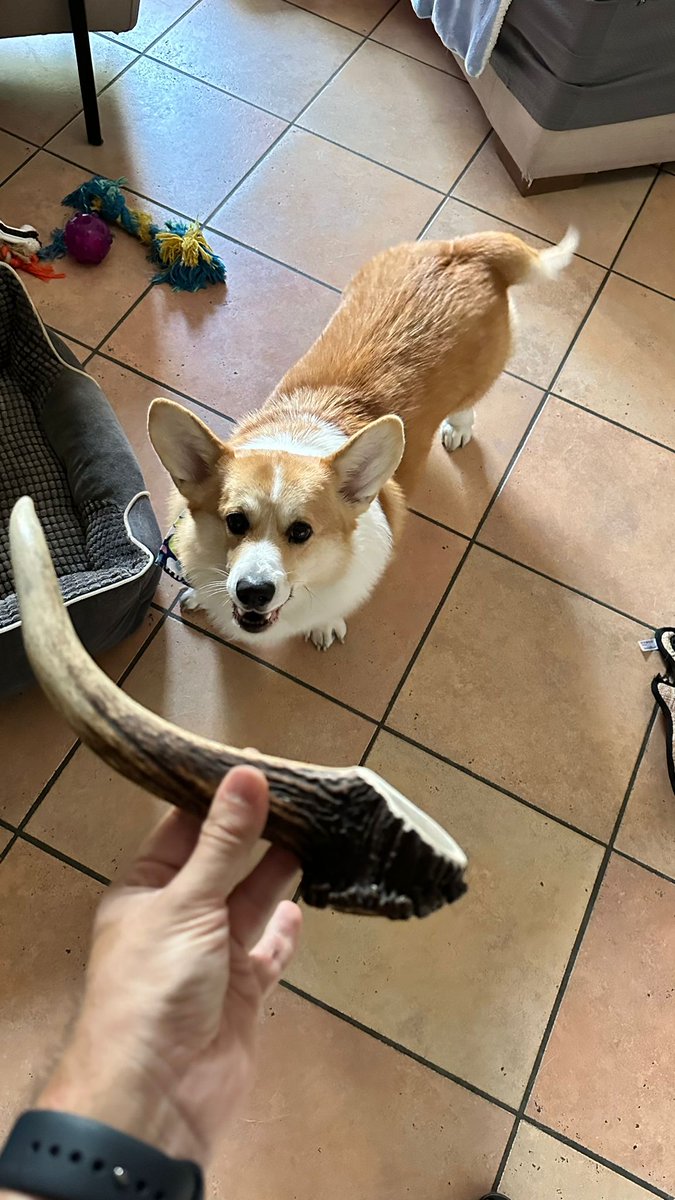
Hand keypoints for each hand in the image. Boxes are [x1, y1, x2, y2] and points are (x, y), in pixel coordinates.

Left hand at [38, 767, 301, 1166]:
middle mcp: (177, 915)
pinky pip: (269, 950)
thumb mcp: (186, 901)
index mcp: (145, 889)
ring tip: (318, 830)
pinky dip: (287, 930)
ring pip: (250, 900)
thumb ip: (223, 840)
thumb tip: (248, 773)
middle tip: (304, 792)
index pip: (182, 827)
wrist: (160, 1093)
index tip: (260, 763)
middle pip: (222, 861)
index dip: (217, 797)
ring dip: (279, 870)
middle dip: (257, 830)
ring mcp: (212, 954)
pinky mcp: (242, 989)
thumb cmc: (156, 986)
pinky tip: (306, 904)